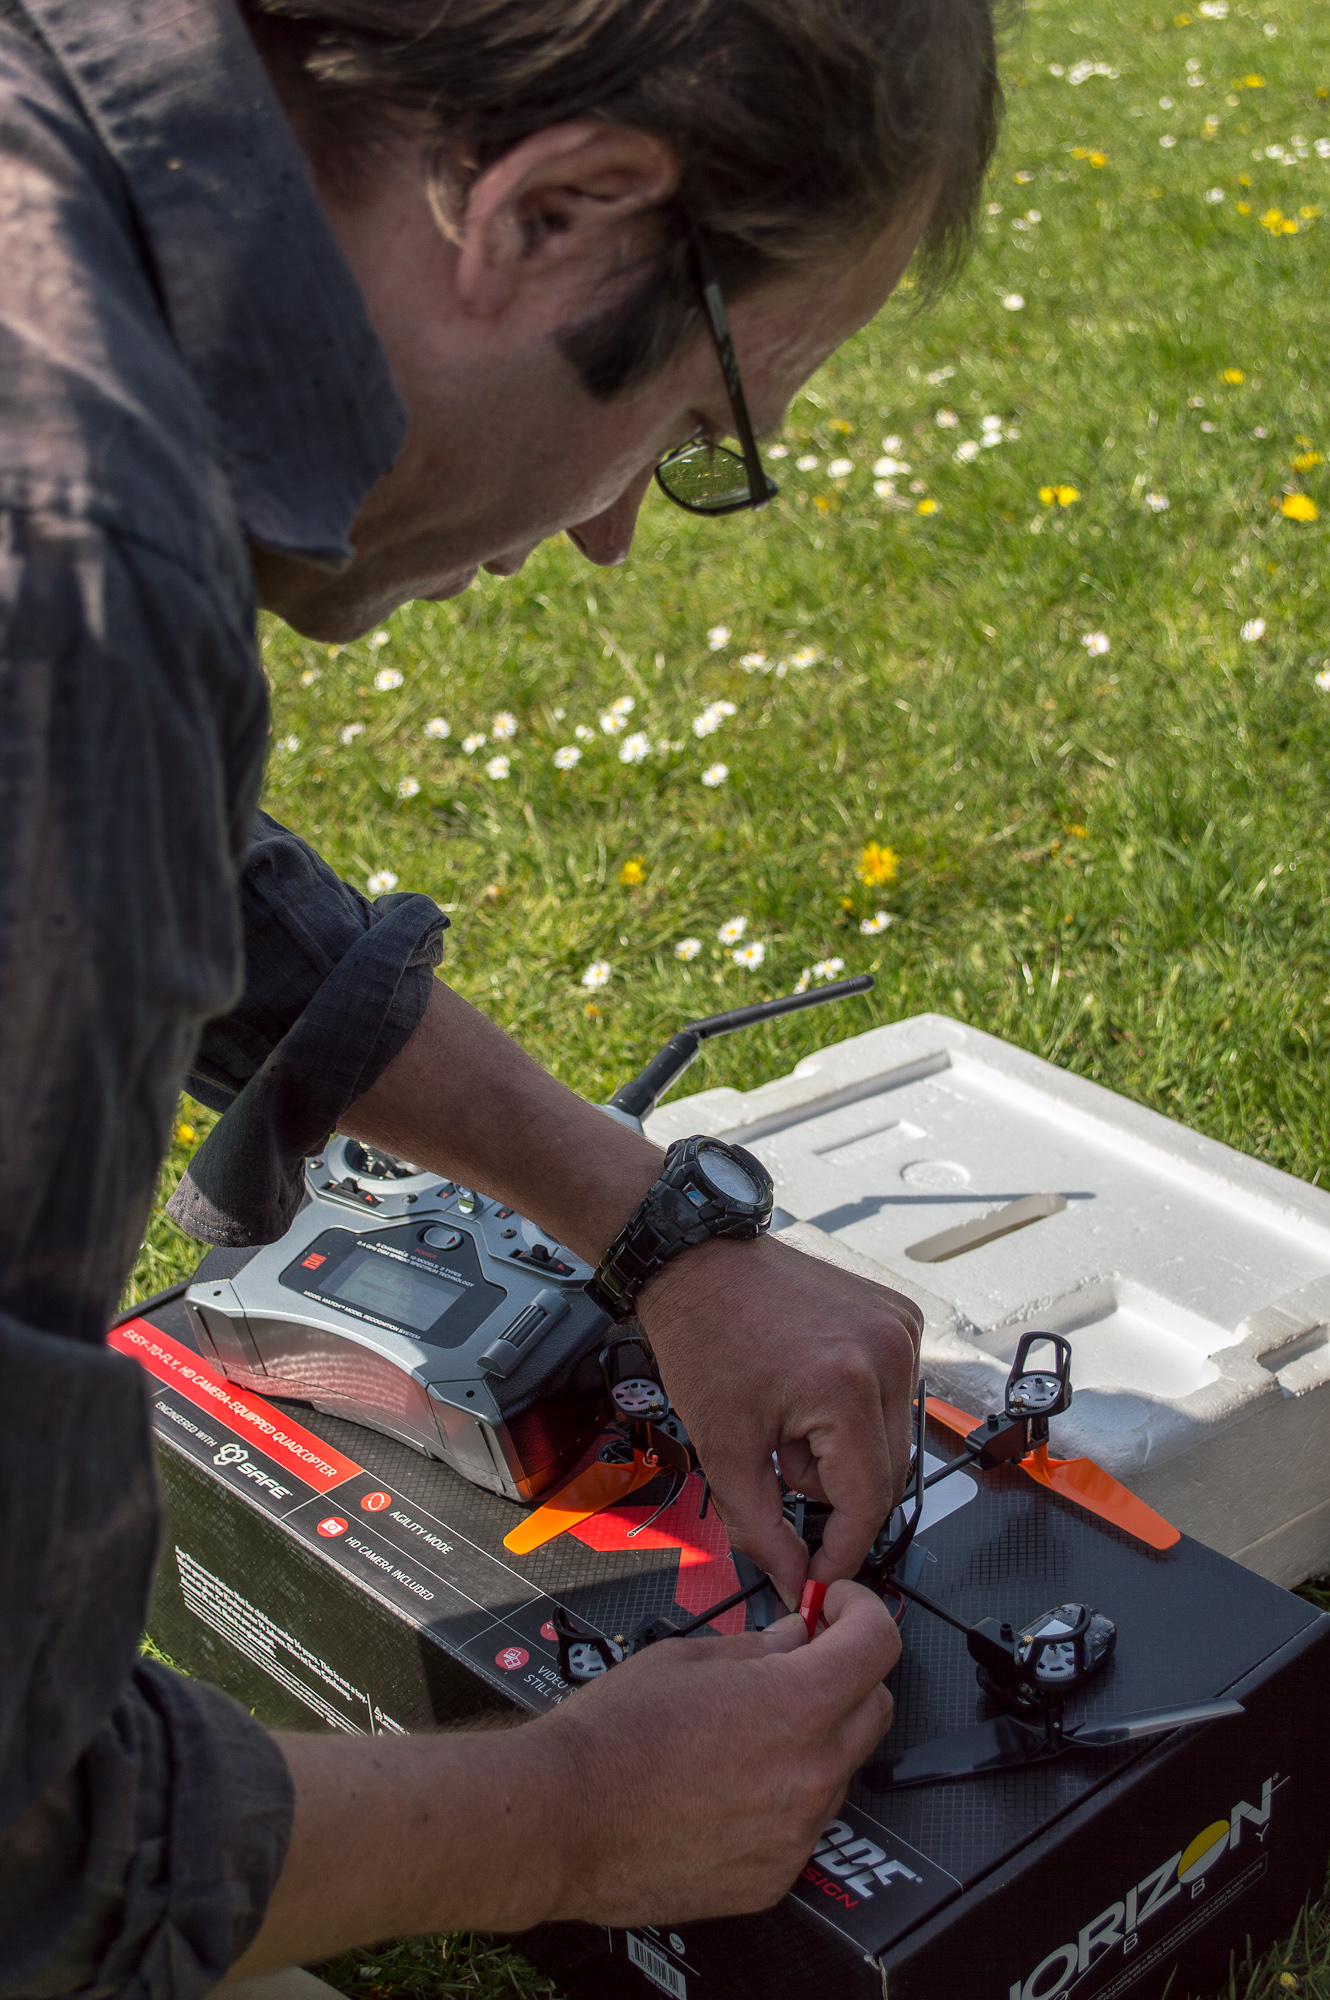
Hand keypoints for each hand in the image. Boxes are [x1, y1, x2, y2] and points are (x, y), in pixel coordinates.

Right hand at [535, 1580, 899, 1924]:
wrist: (561, 1818)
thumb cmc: (611, 1736)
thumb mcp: (686, 1656)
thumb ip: (756, 1648)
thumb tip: (791, 1641)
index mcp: (797, 1705)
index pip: (878, 1643)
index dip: (861, 1612)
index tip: (839, 1609)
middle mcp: (812, 1773)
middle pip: (875, 1707)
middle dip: (849, 1673)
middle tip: (803, 1659)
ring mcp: (797, 1834)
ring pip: (840, 1769)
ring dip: (815, 1739)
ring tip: (748, 1731)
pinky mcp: (775, 1878)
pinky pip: (804, 1824)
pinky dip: (784, 1797)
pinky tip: (731, 1785)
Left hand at [636, 1232, 921, 1600]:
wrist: (700, 1264)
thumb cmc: (704, 1337)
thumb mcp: (722, 1449)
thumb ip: (760, 1529)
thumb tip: (793, 1579)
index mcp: (846, 1386)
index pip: (868, 1503)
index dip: (841, 1551)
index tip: (819, 1578)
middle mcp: (888, 1353)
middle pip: (887, 1476)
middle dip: (832, 1490)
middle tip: (779, 1461)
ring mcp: (901, 1332)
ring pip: (894, 1441)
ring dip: (845, 1452)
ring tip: (791, 1416)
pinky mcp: (902, 1320)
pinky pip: (895, 1397)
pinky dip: (857, 1412)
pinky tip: (813, 1388)